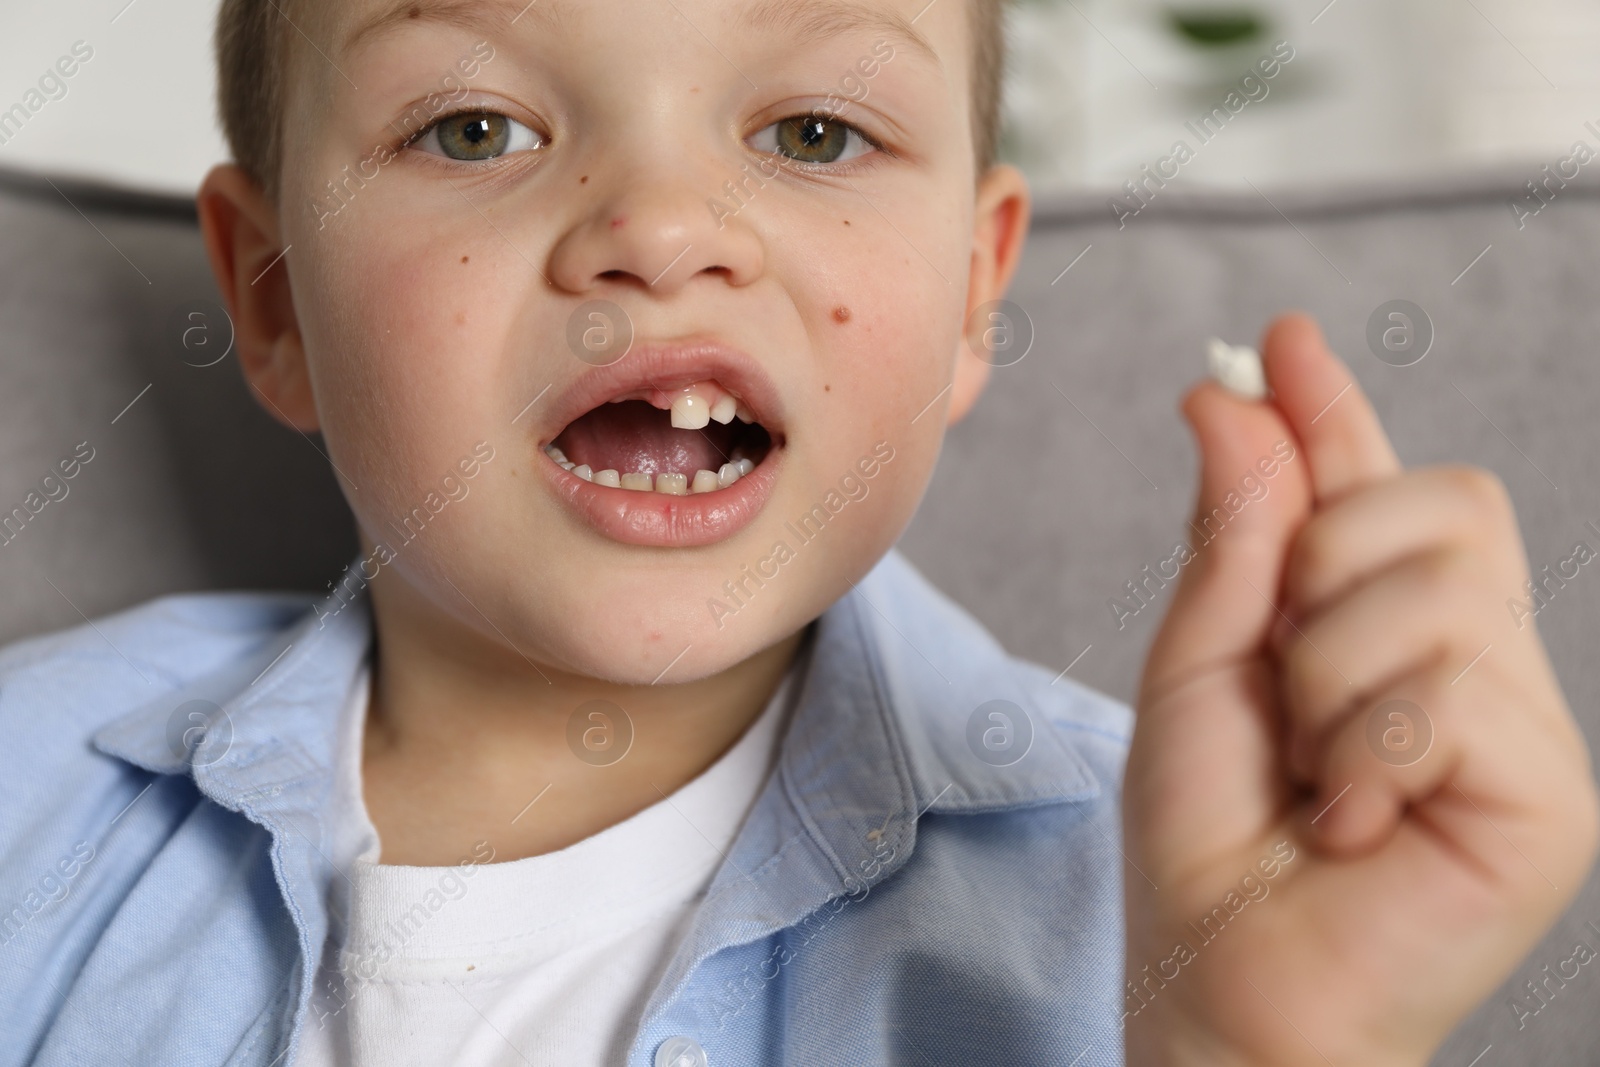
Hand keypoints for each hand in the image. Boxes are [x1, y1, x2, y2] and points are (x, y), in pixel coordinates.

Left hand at [1121, 313, 1599, 1065]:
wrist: (1222, 986)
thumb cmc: (1208, 846)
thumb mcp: (1199, 668)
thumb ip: (1233, 540)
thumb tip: (1234, 394)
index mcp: (1383, 630)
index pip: (1377, 487)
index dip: (1334, 411)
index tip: (1279, 339)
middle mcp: (1474, 663)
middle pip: (1443, 502)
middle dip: (1325, 567)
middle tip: (1285, 679)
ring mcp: (1523, 726)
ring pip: (1437, 587)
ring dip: (1327, 676)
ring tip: (1311, 778)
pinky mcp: (1553, 796)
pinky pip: (1450, 686)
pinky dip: (1362, 747)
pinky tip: (1349, 823)